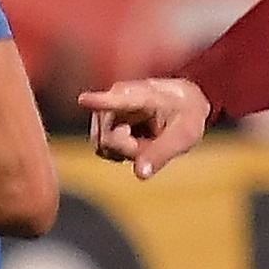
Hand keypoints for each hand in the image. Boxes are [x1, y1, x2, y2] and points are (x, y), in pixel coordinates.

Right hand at [78, 77, 211, 178]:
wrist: (180, 103)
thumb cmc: (185, 114)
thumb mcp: (184, 135)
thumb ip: (162, 153)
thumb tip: (140, 174)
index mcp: (143, 94)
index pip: (119, 100)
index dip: (100, 101)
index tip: (83, 100)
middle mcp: (117, 98)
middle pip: (110, 139)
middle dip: (130, 150)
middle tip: (153, 144)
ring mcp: (105, 111)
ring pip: (105, 147)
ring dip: (126, 153)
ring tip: (147, 140)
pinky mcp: (100, 125)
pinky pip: (104, 150)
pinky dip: (120, 153)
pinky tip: (136, 142)